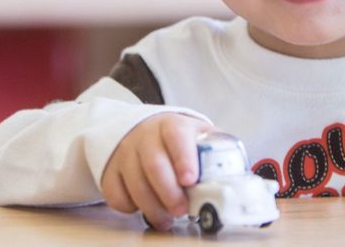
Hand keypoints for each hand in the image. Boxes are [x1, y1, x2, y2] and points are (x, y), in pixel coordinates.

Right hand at [100, 113, 213, 230]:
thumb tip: (234, 176)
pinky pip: (115, 194)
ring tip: (166, 220)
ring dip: (152, 207)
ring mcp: (125, 153)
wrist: (143, 129)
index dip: (183, 158)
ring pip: (134, 183)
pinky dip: (130, 207)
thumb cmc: (178, 140)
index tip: (190, 179)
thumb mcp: (199, 135)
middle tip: (181, 210)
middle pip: (154, 164)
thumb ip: (216, 150)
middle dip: (169, 192)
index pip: (177, 137)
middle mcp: (145, 136)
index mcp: (172, 125)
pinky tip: (144, 207)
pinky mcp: (110, 170)